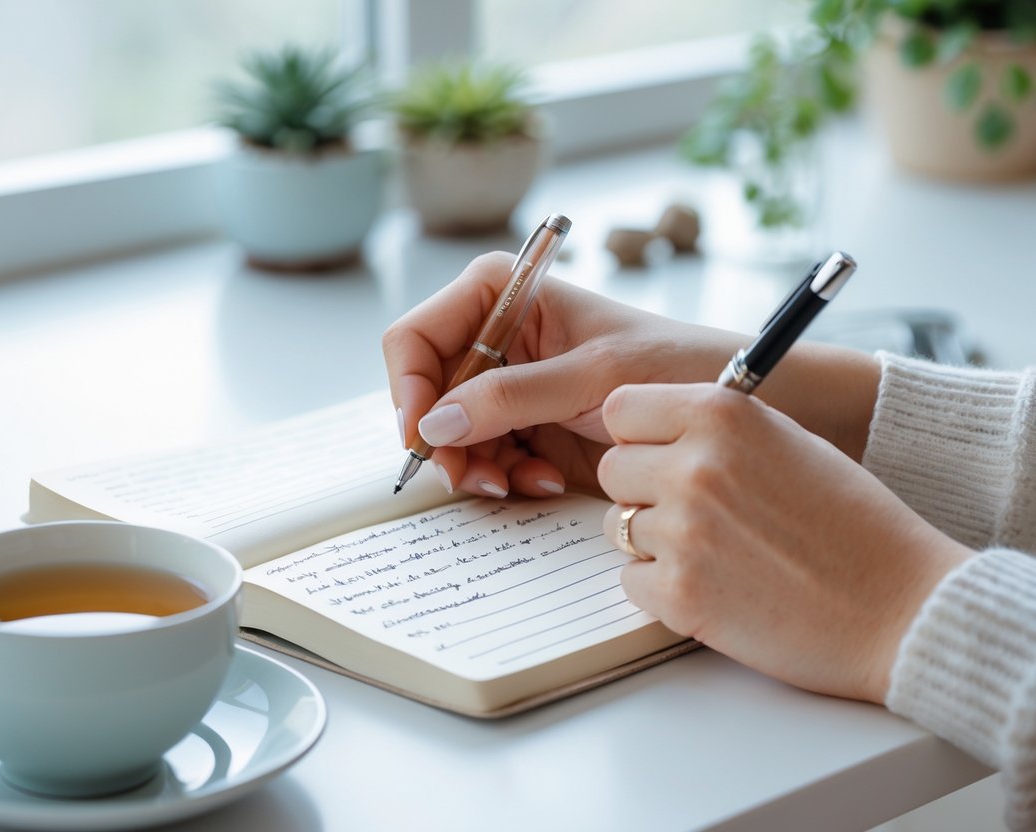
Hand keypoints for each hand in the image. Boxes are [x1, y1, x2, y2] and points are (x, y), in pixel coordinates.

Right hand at [383, 252, 880, 497]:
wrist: (731, 410)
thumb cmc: (679, 366)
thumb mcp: (595, 378)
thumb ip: (511, 396)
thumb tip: (435, 424)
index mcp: (503, 293)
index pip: (417, 337)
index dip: (409, 388)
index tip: (424, 436)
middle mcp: (497, 335)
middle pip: (428, 393)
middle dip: (446, 440)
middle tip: (473, 479)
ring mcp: (510, 385)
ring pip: (451, 434)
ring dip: (476, 467)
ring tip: (517, 484)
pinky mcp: (528, 426)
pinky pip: (485, 458)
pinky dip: (503, 477)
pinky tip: (540, 481)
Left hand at [598, 383, 972, 702]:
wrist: (903, 609)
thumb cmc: (855, 524)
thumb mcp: (789, 441)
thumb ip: (719, 429)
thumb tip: (656, 429)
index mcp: (722, 415)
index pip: (620, 409)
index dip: (637, 436)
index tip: (660, 453)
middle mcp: (695, 466)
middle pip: (613, 470)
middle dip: (643, 491)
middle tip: (695, 513)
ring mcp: (684, 531)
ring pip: (618, 527)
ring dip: (654, 543)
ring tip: (718, 553)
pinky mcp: (680, 594)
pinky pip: (631, 582)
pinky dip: (663, 590)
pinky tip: (717, 588)